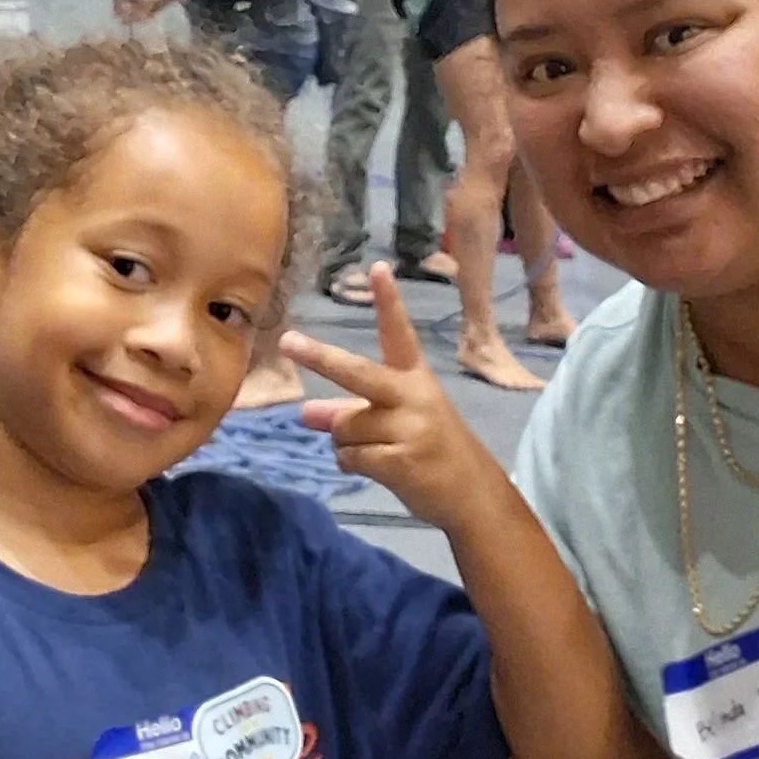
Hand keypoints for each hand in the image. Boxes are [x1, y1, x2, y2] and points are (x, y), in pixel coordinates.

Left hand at [285, 267, 506, 530]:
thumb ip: (351, 411)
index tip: (378, 266)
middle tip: (287, 341)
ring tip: (377, 451)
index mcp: (415, 377)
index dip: (388, 300)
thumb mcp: (397, 420)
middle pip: (357, 373)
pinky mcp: (402, 461)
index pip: (399, 333)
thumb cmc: (430, 447)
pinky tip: (378, 467)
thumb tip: (304, 411)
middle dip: (321, 357)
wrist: (471, 493)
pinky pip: (349, 457)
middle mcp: (413, 396)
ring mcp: (409, 429)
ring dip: (346, 443)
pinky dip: (352, 464)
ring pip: (343, 428)